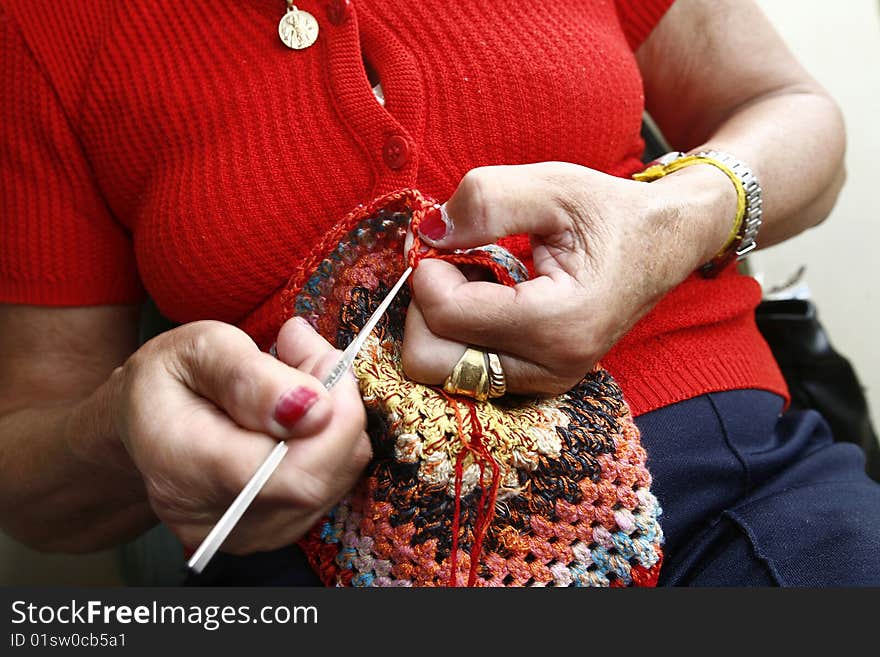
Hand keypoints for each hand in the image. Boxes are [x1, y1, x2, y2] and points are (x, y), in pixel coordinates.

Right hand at [111, 318, 369, 552]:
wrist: (146, 427)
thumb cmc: (169, 381)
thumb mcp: (197, 349)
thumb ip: (251, 375)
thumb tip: (314, 408)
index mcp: (187, 469)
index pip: (289, 467)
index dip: (329, 411)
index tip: (313, 353)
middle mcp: (221, 519)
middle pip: (321, 478)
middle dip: (338, 407)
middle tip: (311, 357)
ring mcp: (251, 535)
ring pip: (336, 479)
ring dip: (337, 423)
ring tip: (300, 383)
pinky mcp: (276, 534)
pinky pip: (332, 486)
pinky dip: (332, 444)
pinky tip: (302, 417)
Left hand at [402, 162, 732, 394]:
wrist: (663, 245)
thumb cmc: (611, 213)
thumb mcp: (555, 186)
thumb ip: (488, 200)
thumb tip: (427, 232)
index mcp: (557, 323)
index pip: (445, 314)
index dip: (429, 268)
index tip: (452, 236)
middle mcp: (549, 368)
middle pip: (430, 361)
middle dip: (426, 305)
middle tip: (457, 263)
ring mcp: (543, 382)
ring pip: (441, 371)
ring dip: (441, 321)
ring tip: (478, 279)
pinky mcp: (536, 383)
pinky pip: (464, 372)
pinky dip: (459, 335)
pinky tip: (488, 298)